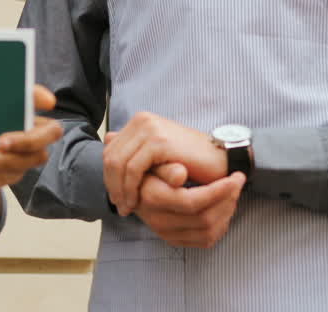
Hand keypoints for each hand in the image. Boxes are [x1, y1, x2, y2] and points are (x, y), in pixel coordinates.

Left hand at [0, 85, 62, 189]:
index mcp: (22, 107)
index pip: (36, 97)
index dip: (42, 97)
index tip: (46, 101)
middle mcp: (33, 128)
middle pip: (51, 132)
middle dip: (27, 138)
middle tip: (2, 142)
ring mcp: (29, 151)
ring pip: (34, 156)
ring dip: (6, 159)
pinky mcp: (20, 170)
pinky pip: (16, 171)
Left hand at [103, 111, 226, 214]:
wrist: (221, 159)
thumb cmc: (191, 159)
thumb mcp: (157, 154)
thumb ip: (134, 146)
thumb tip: (107, 137)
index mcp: (140, 121)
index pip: (110, 149)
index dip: (108, 176)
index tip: (116, 197)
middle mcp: (142, 120)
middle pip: (111, 157)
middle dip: (112, 184)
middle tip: (120, 206)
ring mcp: (150, 129)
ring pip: (118, 164)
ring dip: (120, 190)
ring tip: (127, 208)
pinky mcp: (159, 142)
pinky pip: (134, 169)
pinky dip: (131, 188)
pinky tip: (137, 202)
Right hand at [135, 169, 245, 247]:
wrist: (132, 185)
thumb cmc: (147, 168)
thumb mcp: (153, 161)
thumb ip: (166, 168)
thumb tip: (180, 175)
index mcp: (153, 198)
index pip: (192, 201)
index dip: (219, 191)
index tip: (236, 177)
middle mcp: (158, 219)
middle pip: (204, 219)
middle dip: (227, 200)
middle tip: (237, 182)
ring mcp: (165, 232)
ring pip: (207, 232)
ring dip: (226, 212)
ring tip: (233, 193)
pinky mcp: (174, 239)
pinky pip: (205, 241)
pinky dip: (221, 225)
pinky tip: (224, 208)